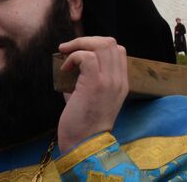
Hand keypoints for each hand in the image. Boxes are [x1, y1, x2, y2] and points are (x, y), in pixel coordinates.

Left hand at [56, 36, 128, 154]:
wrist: (85, 146)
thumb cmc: (84, 125)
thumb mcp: (92, 99)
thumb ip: (87, 80)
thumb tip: (70, 67)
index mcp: (121, 83)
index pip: (119, 50)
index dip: (98, 45)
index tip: (81, 52)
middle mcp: (118, 79)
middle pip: (110, 42)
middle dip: (87, 40)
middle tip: (69, 48)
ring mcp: (109, 81)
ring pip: (101, 44)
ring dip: (80, 45)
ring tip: (66, 53)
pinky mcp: (95, 84)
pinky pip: (86, 57)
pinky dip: (73, 57)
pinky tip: (65, 68)